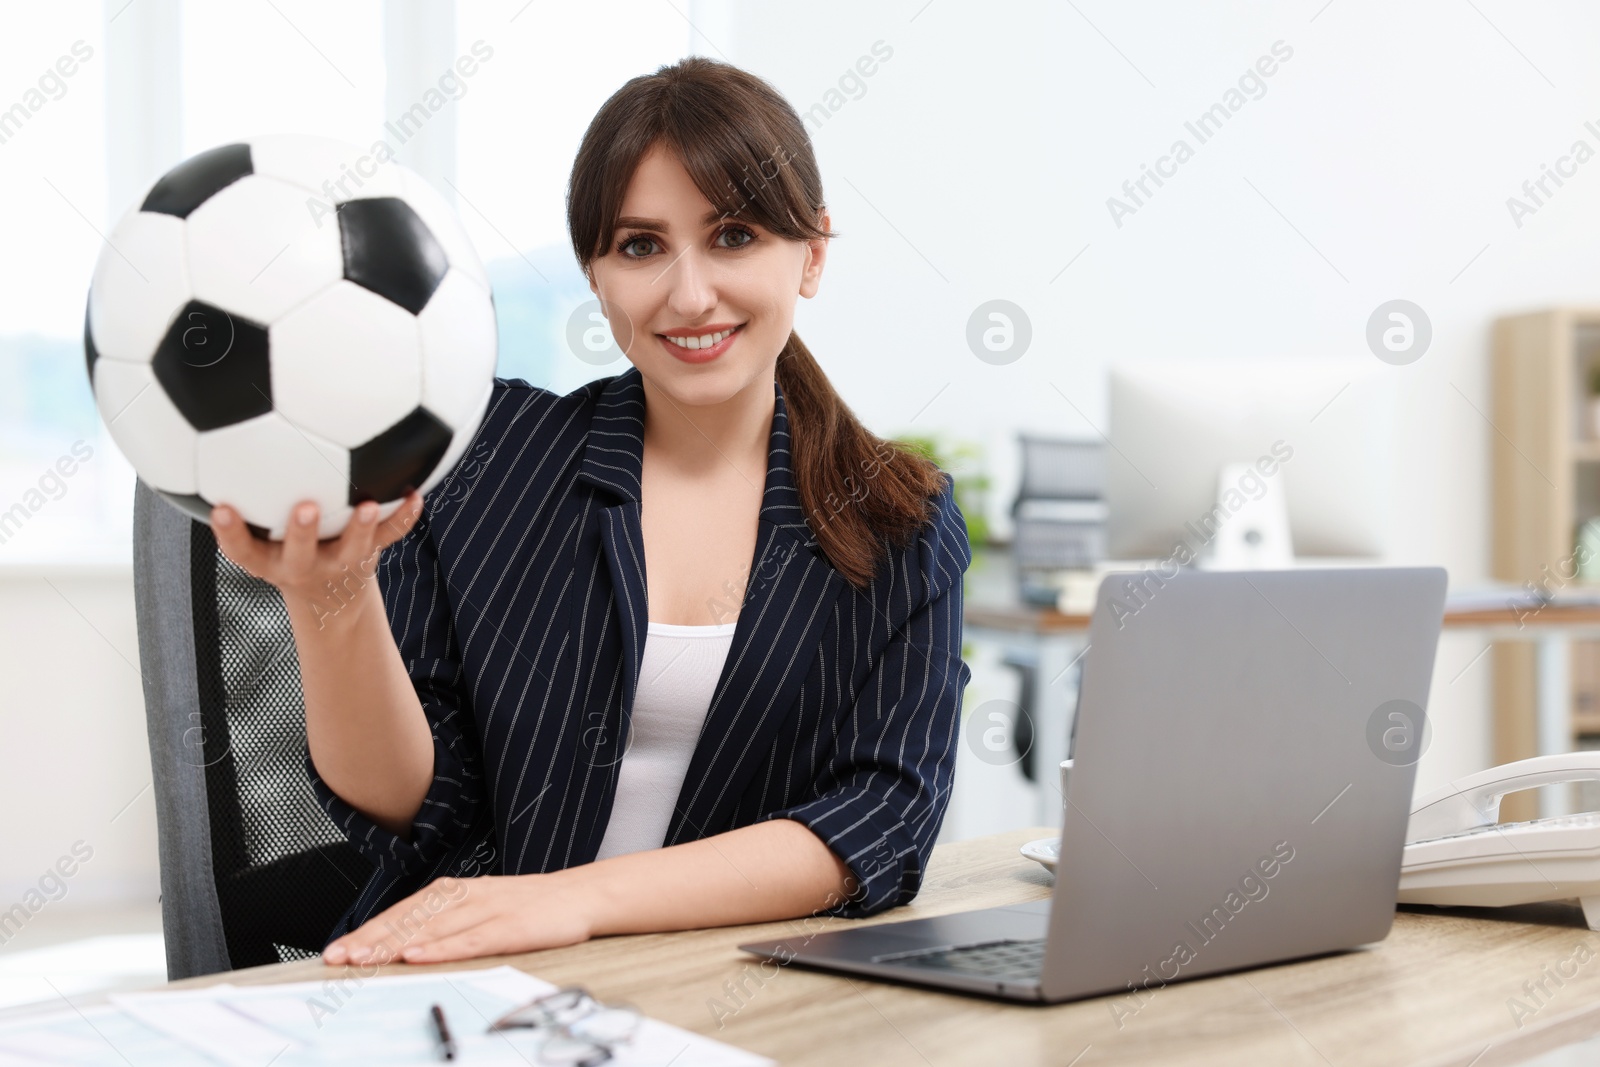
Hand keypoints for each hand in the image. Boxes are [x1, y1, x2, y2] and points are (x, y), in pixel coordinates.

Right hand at [208, 492, 422, 601]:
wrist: (331, 598)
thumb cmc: (286, 550)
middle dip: (301, 533)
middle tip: (305, 508)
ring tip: (368, 506)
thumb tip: (221, 435)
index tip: (220, 509)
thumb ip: (245, 501)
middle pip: (299, 555)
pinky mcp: (369, 554)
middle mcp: (302, 565)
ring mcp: (339, 563)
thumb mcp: (258, 536)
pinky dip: (403, 517)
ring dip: (360, 528)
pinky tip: (415, 495)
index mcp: (269, 560)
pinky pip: (389, 536)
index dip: (229, 533)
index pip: (242, 551)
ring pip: (351, 550)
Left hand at [320, 872, 596, 964]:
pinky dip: (443, 947)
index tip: (337, 951)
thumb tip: (406, 944)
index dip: (369, 930)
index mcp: (458, 892)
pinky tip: (419, 955)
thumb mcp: (484, 909)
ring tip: (365, 958)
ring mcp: (489, 909)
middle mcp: (467, 896)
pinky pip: (471, 938)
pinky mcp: (511, 925)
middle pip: (412, 919)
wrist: (582, 895)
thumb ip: (449, 923)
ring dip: (396, 942)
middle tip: (338, 958)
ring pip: (434, 927)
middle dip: (371, 939)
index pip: (404, 912)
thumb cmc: (531, 907)